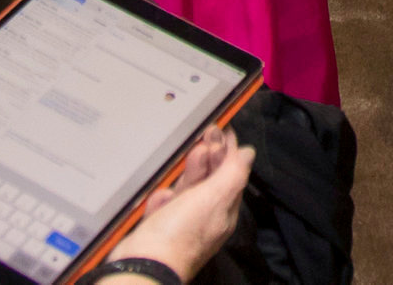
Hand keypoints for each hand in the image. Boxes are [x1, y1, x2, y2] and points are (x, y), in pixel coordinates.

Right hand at [107, 126, 252, 279]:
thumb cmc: (181, 231)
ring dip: (188, 172)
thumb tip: (248, 153)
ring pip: (185, 191)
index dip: (228, 151)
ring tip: (191, 152)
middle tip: (206, 133)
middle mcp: (204, 218)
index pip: (231, 176)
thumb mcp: (215, 196)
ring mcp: (179, 224)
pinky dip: (162, 197)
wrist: (144, 264)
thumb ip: (233, 173)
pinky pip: (162, 206)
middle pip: (209, 180)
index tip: (222, 129)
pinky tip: (162, 194)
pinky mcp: (157, 228)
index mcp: (223, 212)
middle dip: (209, 156)